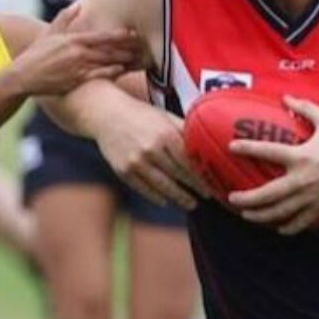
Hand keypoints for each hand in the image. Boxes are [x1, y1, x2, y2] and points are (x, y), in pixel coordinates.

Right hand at [11, 5, 140, 95]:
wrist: (23, 76)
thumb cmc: (36, 54)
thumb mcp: (50, 33)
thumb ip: (65, 18)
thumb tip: (78, 5)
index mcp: (73, 39)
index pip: (101, 36)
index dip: (119, 34)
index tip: (133, 32)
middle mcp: (78, 52)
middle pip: (108, 49)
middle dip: (127, 47)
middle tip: (142, 45)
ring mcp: (78, 67)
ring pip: (106, 62)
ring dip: (123, 59)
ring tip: (138, 58)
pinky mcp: (76, 80)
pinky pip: (98, 76)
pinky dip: (111, 73)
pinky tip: (122, 70)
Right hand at [94, 100, 211, 209]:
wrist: (107, 114)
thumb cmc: (140, 114)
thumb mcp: (164, 116)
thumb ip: (184, 129)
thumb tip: (206, 142)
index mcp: (165, 134)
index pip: (188, 161)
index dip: (202, 176)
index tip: (212, 185)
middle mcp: (151, 149)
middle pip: (178, 175)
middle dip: (194, 189)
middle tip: (206, 197)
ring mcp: (136, 162)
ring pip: (162, 186)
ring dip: (179, 197)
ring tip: (190, 204)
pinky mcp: (123, 171)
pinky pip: (143, 188)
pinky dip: (156, 197)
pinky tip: (165, 201)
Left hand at [226, 96, 318, 234]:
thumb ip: (304, 108)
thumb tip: (285, 98)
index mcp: (301, 156)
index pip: (268, 151)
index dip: (248, 148)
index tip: (231, 147)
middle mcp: (303, 179)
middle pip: (269, 194)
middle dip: (248, 199)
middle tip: (231, 199)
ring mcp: (312, 196)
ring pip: (282, 211)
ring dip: (261, 216)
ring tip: (246, 215)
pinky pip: (302, 221)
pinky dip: (289, 228)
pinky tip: (278, 229)